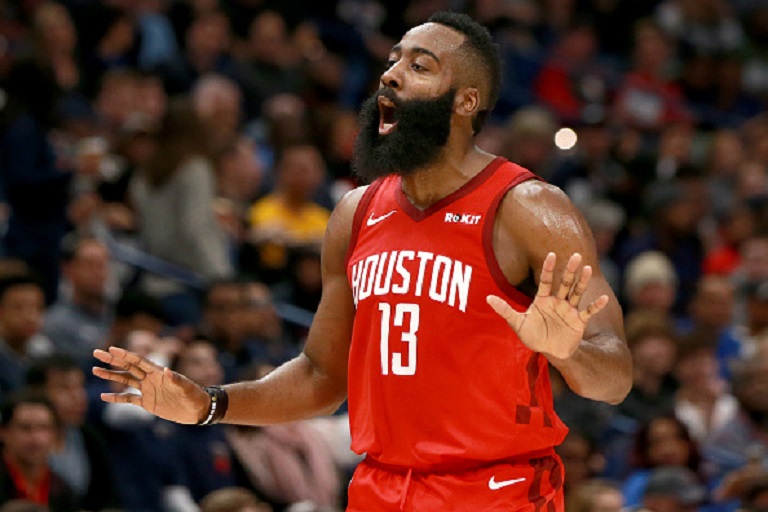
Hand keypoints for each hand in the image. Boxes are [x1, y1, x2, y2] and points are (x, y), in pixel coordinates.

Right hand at [93, 347, 209, 424]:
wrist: (198, 409)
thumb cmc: (195, 395)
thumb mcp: (186, 387)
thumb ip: (176, 379)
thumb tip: (165, 370)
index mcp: (158, 373)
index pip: (138, 361)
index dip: (125, 355)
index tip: (111, 349)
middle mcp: (150, 379)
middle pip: (128, 367)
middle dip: (112, 360)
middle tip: (96, 353)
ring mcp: (147, 390)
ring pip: (125, 380)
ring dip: (111, 375)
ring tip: (95, 370)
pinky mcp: (147, 402)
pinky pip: (128, 399)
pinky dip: (116, 397)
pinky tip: (104, 396)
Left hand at [487, 252, 607, 359]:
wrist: (549, 351)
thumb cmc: (533, 336)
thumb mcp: (517, 323)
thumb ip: (505, 310)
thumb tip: (486, 298)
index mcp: (543, 299)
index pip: (546, 280)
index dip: (549, 268)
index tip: (551, 255)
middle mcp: (557, 301)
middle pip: (564, 283)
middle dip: (569, 270)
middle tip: (575, 255)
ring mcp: (569, 310)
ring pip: (576, 292)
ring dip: (582, 282)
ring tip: (588, 269)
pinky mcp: (578, 321)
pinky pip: (588, 311)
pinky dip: (596, 305)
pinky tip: (604, 298)